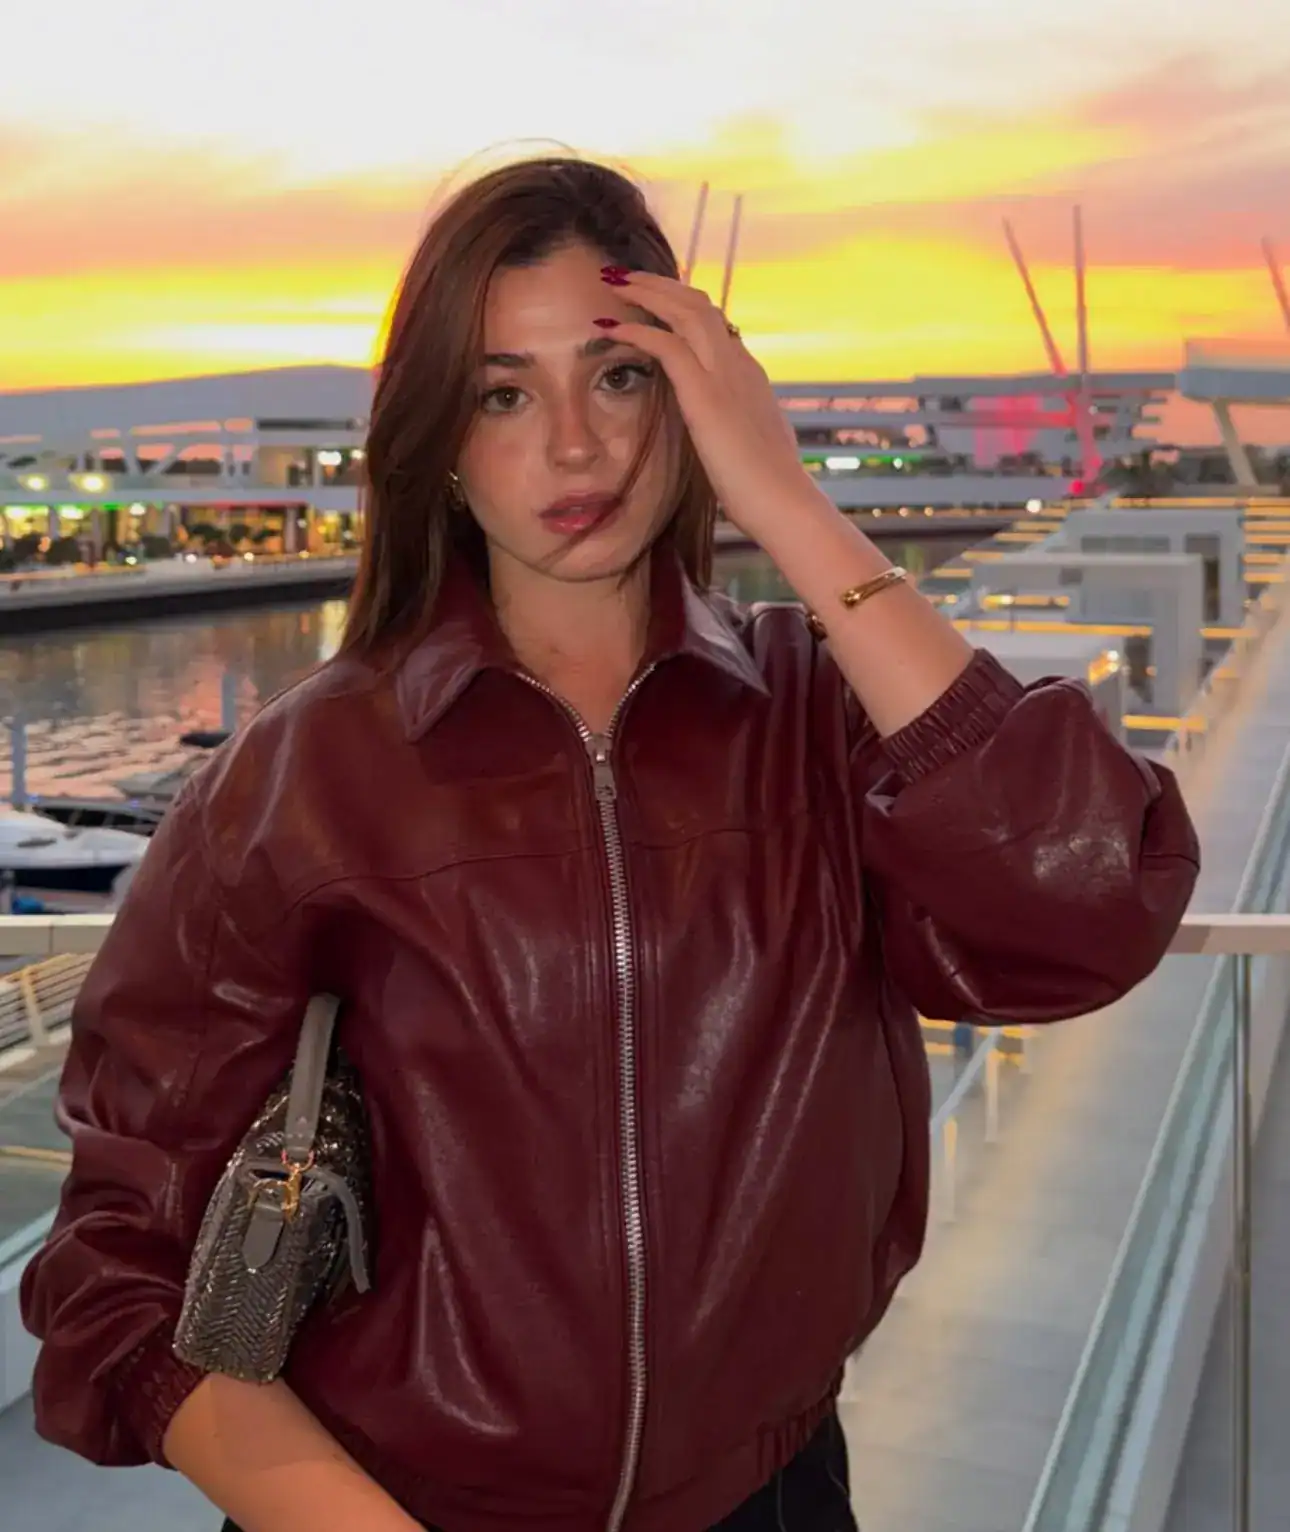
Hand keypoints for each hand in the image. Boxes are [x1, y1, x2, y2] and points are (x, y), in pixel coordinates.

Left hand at [596, 269, 813, 541]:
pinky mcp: (707, 395)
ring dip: (648, 292)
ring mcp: (725, 376)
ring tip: (616, 283)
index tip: (658, 298)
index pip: (716, 324)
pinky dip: (637, 330)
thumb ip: (737, 426)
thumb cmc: (767, 490)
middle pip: (700, 304)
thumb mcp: (752, 445)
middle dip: (662, 285)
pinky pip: (667, 346)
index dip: (684, 305)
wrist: (784, 504)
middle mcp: (739, 365)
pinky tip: (611, 327)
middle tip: (629, 276)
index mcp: (750, 375)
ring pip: (686, 311)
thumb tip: (726, 431)